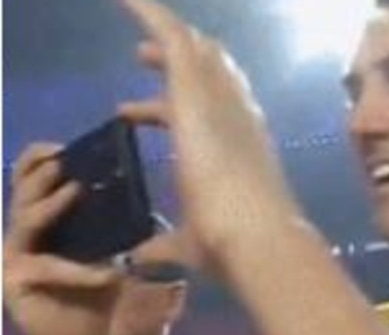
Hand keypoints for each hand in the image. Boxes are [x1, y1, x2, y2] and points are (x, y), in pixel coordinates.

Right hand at [3, 143, 120, 334]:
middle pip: (20, 191)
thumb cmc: (95, 296)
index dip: (41, 157)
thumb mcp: (107, 250)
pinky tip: (106, 271)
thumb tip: (131, 185)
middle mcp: (21, 235)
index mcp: (39, 221)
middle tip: (65, 161)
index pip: (27, 177)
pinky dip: (77, 268)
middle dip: (42, 173)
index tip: (66, 147)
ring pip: (26, 221)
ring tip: (75, 192)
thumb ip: (110, 222)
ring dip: (51, 205)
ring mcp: (14, 258)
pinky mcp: (15, 284)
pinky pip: (46, 267)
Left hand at [116, 0, 302, 263]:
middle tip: (141, 57)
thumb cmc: (228, 245)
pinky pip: (171, 36)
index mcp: (232, 147)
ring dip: (163, 33)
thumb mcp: (186, 243)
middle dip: (173, 60)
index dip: (164, 109)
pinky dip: (147, 14)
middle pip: (205, 71)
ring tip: (134, 17)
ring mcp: (218, 97)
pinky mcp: (198, 87)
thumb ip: (162, 244)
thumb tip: (140, 257)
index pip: (200, 114)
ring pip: (192, 47)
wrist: (254, 236)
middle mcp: (232, 115)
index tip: (133, 113)